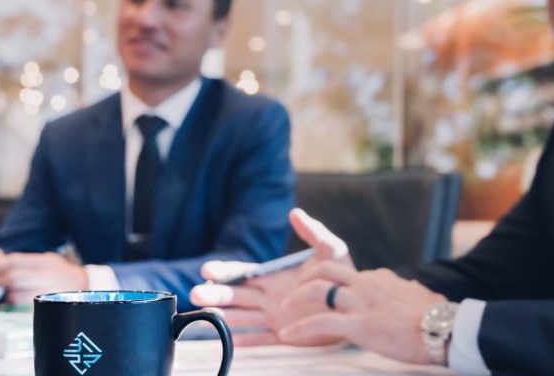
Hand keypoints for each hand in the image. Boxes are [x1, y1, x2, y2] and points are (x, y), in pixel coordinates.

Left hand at [0, 251, 87, 303]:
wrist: (86, 289)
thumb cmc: (59, 275)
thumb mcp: (45, 261)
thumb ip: (20, 261)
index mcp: (46, 262)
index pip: (16, 261)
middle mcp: (49, 276)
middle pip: (15, 278)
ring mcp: (50, 292)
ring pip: (17, 295)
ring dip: (5, 296)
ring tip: (2, 295)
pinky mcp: (49, 307)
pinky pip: (24, 309)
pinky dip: (15, 307)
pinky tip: (13, 304)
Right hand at [189, 208, 352, 345]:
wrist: (356, 304)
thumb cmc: (342, 276)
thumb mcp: (331, 251)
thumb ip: (313, 233)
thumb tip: (295, 213)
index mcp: (273, 277)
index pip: (242, 273)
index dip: (224, 272)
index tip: (208, 270)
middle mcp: (268, 296)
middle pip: (234, 296)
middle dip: (215, 294)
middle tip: (196, 294)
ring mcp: (273, 316)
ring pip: (242, 316)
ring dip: (223, 316)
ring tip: (203, 315)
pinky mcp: (284, 335)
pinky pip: (261, 339)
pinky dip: (245, 340)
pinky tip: (230, 341)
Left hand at [278, 264, 448, 365]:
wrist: (444, 330)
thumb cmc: (437, 317)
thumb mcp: (421, 296)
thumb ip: (410, 290)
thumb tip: (415, 289)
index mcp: (381, 278)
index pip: (349, 276)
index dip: (333, 285)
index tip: (325, 295)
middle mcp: (367, 284)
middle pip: (326, 270)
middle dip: (306, 278)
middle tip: (295, 292)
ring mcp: (360, 303)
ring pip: (317, 290)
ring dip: (296, 298)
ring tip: (285, 309)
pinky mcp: (358, 324)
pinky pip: (320, 323)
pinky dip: (299, 328)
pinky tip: (287, 335)